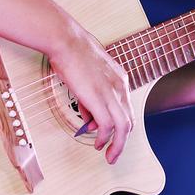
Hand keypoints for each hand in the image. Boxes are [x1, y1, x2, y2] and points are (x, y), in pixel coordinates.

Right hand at [48, 23, 134, 164]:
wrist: (66, 39)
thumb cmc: (73, 52)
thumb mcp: (89, 74)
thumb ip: (91, 95)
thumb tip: (89, 116)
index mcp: (119, 78)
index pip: (126, 108)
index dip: (119, 125)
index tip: (107, 134)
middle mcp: (119, 86)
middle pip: (129, 121)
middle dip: (122, 141)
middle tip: (113, 152)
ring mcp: (110, 92)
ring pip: (123, 127)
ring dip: (117, 145)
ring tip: (109, 155)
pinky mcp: (98, 98)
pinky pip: (107, 126)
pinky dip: (104, 138)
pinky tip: (98, 143)